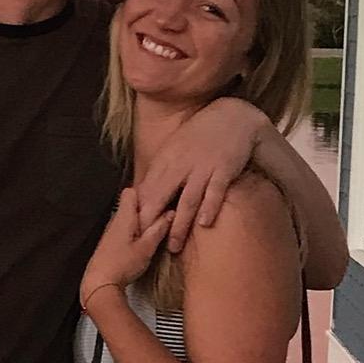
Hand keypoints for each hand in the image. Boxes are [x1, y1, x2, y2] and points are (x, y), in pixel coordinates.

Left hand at [80, 186, 170, 310]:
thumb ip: (158, 229)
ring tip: (153, 230)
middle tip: (160, 216)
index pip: (130, 192)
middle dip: (144, 208)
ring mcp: (110, 232)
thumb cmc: (123, 264)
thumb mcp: (146, 247)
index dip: (143, 192)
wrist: (100, 283)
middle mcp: (114, 221)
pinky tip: (140, 243)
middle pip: (129, 205)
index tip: (157, 198)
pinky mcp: (109, 243)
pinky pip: (122, 230)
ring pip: (127, 218)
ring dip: (139, 221)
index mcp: (124, 217)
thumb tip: (170, 213)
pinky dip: (133, 232)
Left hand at [134, 97, 265, 251]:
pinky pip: (215, 191)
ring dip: (180, 224)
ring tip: (174, 245)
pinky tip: (204, 223)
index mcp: (166, 159)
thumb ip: (162, 170)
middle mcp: (181, 165)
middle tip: (145, 243)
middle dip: (152, 221)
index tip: (132, 230)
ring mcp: (203, 168)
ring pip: (187, 199)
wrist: (232, 117)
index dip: (139, 211)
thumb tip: (144, 192)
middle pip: (162, 196)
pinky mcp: (223, 170)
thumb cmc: (200, 135)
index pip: (147, 189)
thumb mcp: (175, 148)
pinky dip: (209, 207)